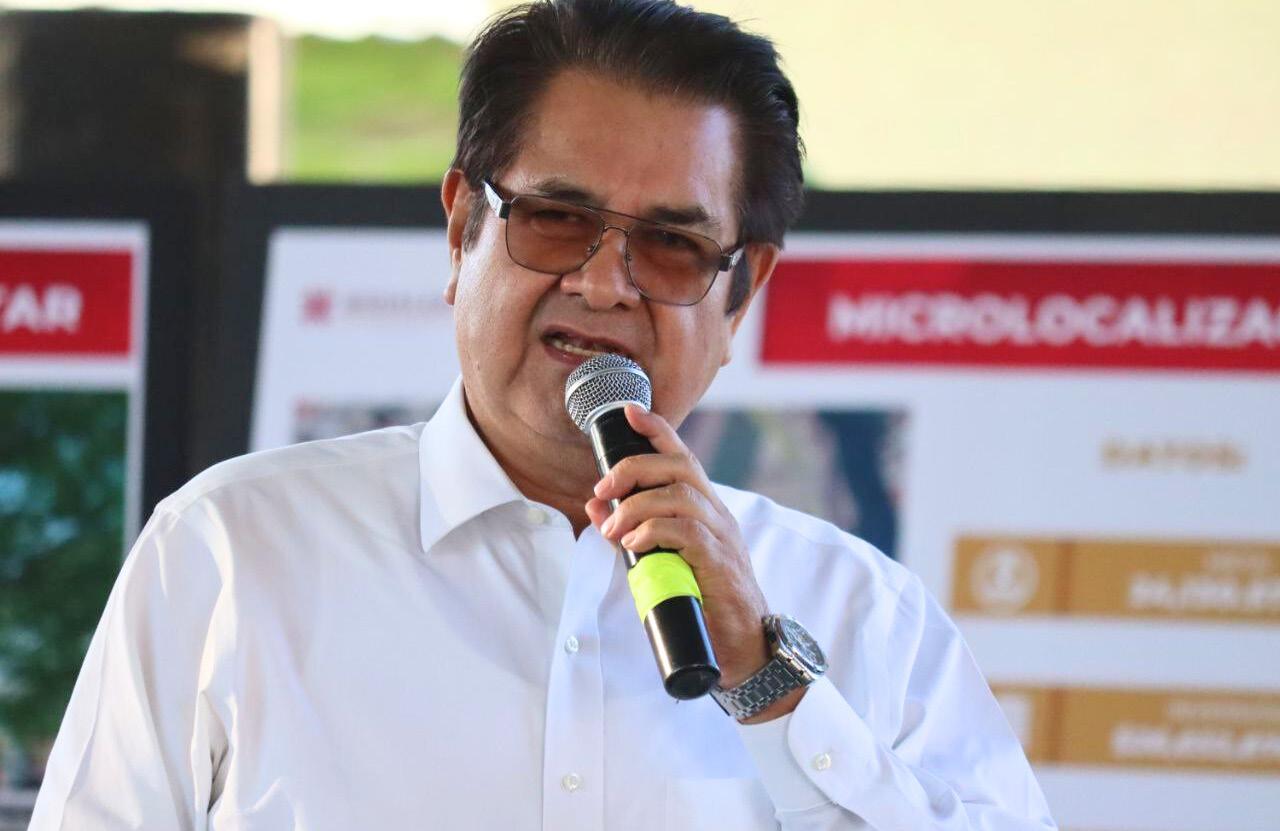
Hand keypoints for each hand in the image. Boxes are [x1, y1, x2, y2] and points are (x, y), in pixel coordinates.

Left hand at [586, 405, 803, 720]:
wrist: (746, 649)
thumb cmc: (704, 604)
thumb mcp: (663, 562)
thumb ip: (634, 532)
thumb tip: (597, 510)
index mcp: (707, 510)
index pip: (684, 457)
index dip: (658, 430)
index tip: (630, 412)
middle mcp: (718, 515)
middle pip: (680, 467)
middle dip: (634, 469)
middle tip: (602, 490)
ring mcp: (723, 538)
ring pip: (680, 496)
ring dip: (637, 507)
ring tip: (613, 530)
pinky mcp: (719, 563)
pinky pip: (686, 532)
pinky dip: (654, 532)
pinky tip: (634, 545)